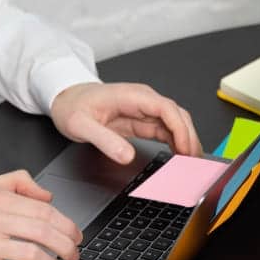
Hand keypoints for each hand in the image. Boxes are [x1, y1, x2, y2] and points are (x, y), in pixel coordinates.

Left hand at [50, 82, 202, 163]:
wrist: (66, 99)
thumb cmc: (72, 106)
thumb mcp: (81, 125)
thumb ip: (103, 140)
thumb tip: (126, 155)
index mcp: (132, 96)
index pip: (166, 109)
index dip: (180, 130)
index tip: (184, 150)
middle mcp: (143, 101)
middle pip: (178, 116)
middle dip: (190, 138)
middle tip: (194, 162)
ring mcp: (145, 111)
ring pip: (176, 124)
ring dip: (186, 142)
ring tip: (191, 162)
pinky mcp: (144, 121)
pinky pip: (168, 131)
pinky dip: (177, 143)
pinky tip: (180, 156)